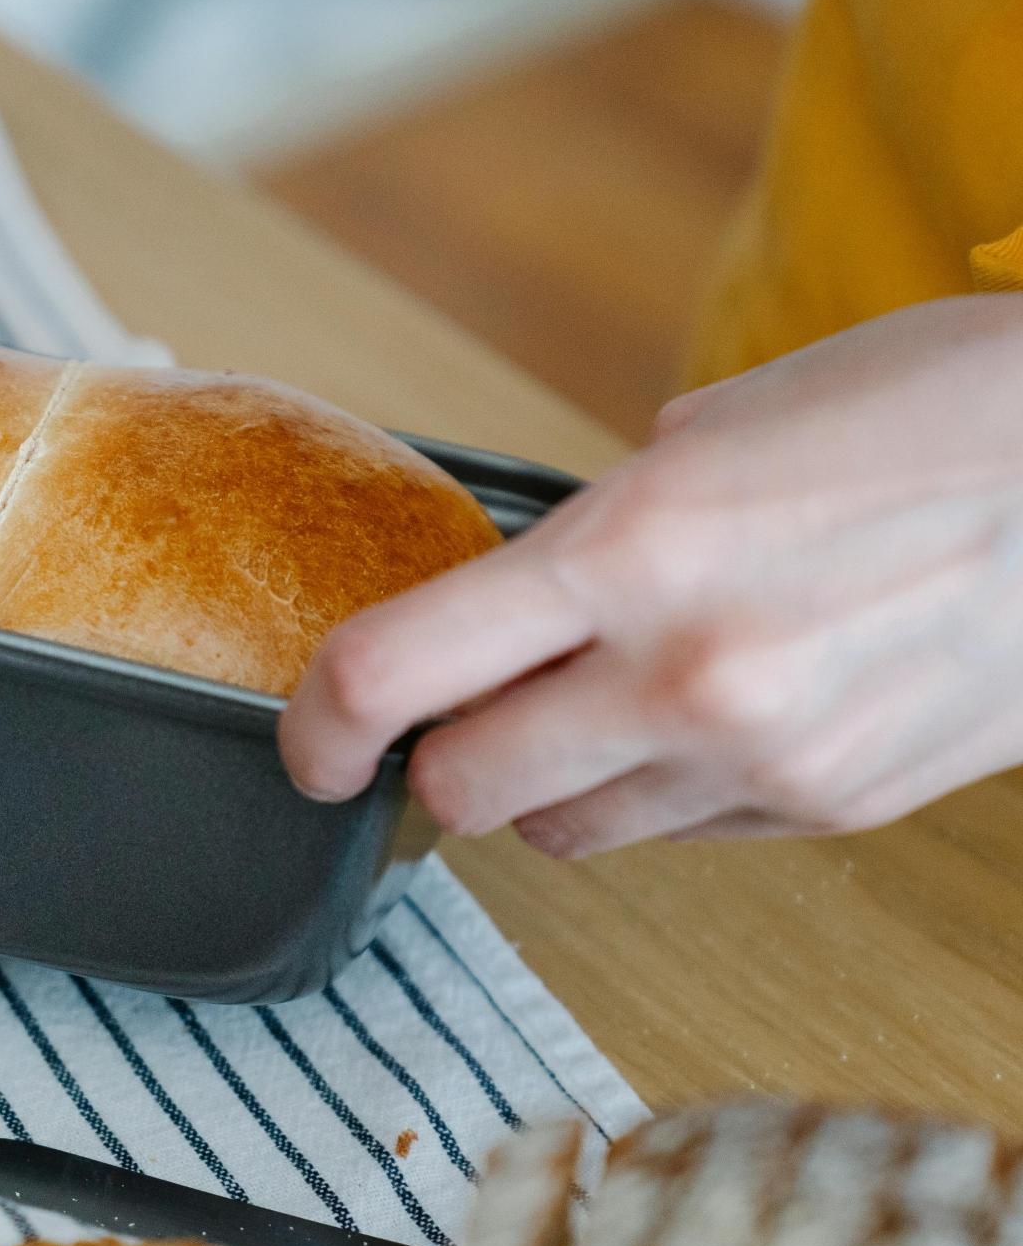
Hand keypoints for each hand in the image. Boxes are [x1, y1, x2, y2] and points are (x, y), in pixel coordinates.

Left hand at [279, 294, 1022, 855]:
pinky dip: (662, 789)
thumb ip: (604, 521)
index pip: (393, 677)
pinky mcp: (833, 806)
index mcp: (632, 548)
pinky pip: (683, 830)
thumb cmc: (940, 410)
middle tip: (449, 720)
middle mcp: (685, 673)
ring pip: (568, 835)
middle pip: (462, 794)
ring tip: (599, 704)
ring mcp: (766, 756)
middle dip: (434, 764)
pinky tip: (716, 713)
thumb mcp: (730, 422)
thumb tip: (525, 586)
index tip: (304, 740)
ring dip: (547, 785)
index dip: (314, 726)